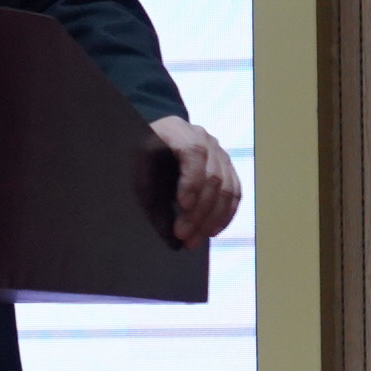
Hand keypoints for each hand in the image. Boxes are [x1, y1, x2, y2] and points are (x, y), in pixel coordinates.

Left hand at [150, 116, 241, 247]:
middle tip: (182, 234)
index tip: (182, 204)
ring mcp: (219, 153)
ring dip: (211, 219)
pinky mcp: (227, 168)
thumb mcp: (136, 162)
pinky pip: (234, 193)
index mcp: (178, 130)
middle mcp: (205, 138)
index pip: (194, 153)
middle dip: (198, 210)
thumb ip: (148, 185)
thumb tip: (163, 224)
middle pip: (212, 176)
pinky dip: (224, 215)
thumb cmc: (138, 153)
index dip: (191, 180)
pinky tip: (211, 232)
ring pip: (226, 189)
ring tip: (193, 241)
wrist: (151, 139)